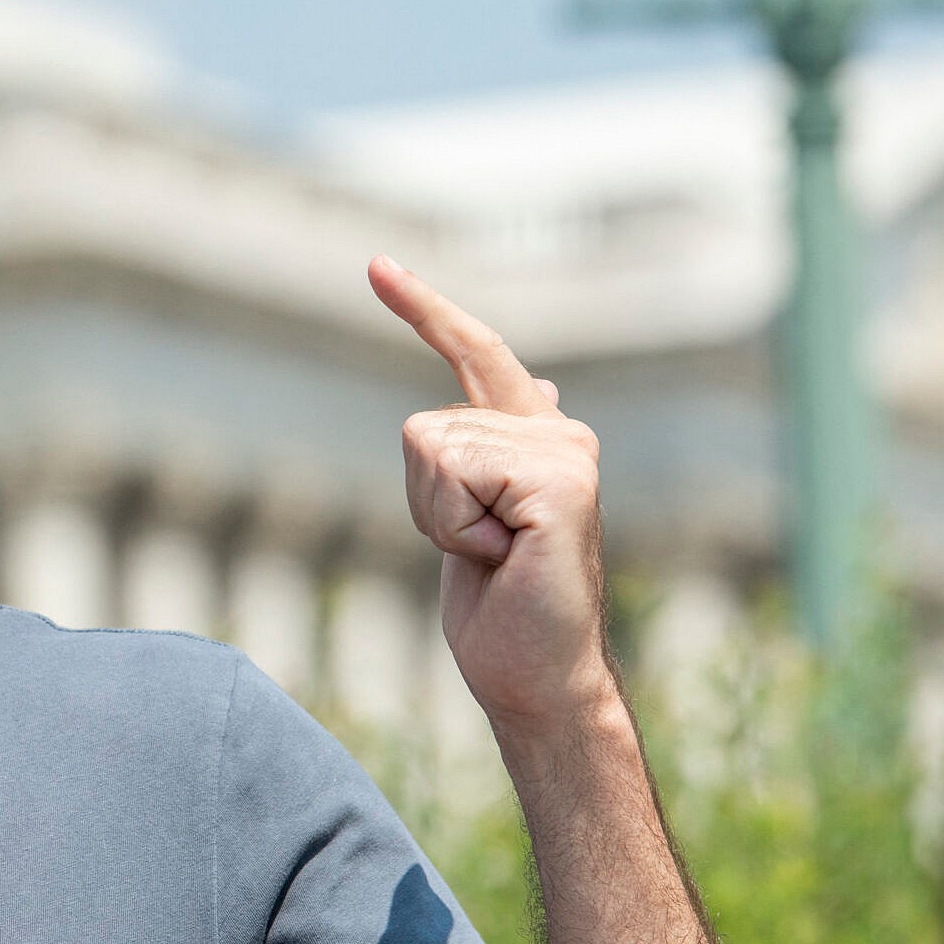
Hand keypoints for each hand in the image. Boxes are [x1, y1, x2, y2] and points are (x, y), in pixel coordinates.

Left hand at [370, 257, 612, 737]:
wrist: (536, 679)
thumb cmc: (503, 613)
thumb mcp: (477, 515)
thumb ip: (496, 449)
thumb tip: (541, 382)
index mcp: (539, 435)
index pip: (475, 352)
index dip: (424, 308)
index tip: (376, 264)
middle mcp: (560, 431)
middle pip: (423, 428)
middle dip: (425, 501)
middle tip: (481, 553)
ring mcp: (567, 451)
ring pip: (430, 448)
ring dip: (441, 518)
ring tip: (496, 556)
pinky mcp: (561, 479)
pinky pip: (453, 473)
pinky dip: (455, 526)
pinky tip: (504, 556)